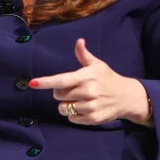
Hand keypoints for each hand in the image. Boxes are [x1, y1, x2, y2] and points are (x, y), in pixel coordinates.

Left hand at [29, 38, 149, 124]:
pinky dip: (74, 115)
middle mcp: (87, 92)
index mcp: (86, 77)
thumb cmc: (108, 78)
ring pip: (63, 108)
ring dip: (66, 105)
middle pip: (59, 95)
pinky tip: (84, 108)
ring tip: (78, 100)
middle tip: (73, 90)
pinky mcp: (93, 119)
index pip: (62, 80)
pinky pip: (72, 118)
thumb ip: (84, 55)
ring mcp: (90, 106)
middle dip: (61, 93)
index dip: (46, 82)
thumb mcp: (98, 65)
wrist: (127, 97)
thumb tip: (79, 41)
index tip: (33, 83)